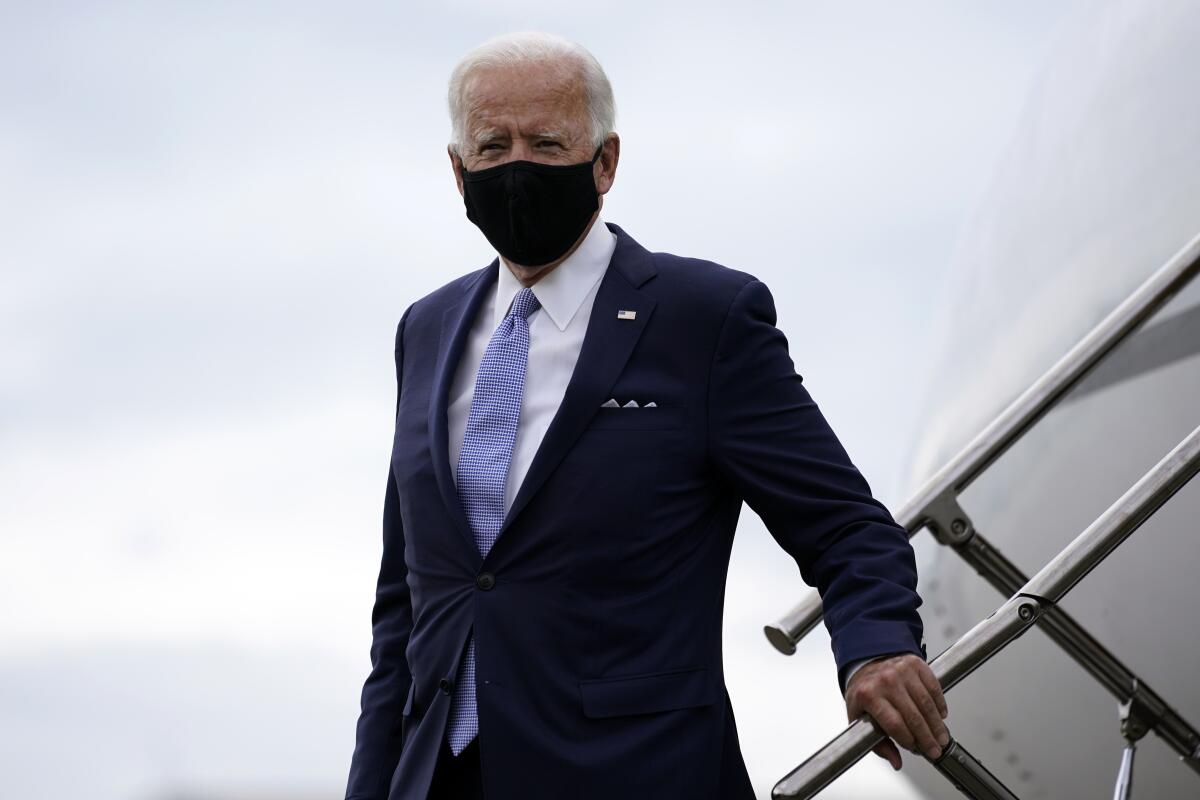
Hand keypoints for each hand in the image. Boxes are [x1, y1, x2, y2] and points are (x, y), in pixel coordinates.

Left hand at [844, 653, 948, 770]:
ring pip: (926, 703)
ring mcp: (901, 671)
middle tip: (934, 750)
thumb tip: (896, 762)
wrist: (867, 663)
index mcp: (868, 695)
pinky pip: (933, 687)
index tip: (914, 748)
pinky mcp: (915, 664)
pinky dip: (940, 704)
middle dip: (927, 738)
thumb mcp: (859, 717)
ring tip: (941, 738)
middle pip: (913, 716)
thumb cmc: (864, 692)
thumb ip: (877, 742)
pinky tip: (941, 715)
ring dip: (937, 725)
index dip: (907, 740)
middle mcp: (885, 681)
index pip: (894, 724)